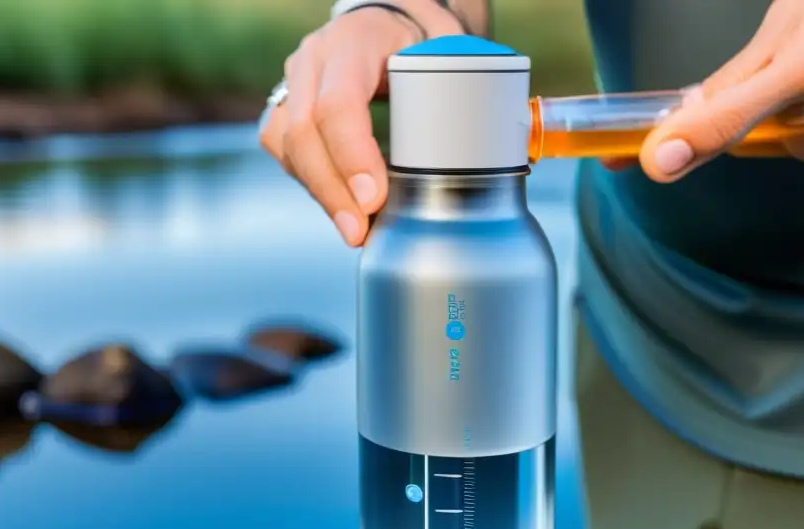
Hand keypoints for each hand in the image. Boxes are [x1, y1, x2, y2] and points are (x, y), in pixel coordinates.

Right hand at [260, 3, 462, 245]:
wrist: (393, 22)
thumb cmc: (424, 40)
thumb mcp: (449, 51)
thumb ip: (475, 86)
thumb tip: (517, 143)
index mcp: (357, 40)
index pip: (339, 103)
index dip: (352, 155)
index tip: (374, 198)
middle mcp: (316, 58)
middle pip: (305, 132)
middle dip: (332, 191)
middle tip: (359, 231)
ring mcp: (296, 82)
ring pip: (288, 144)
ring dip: (321, 194)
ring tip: (354, 231)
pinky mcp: (289, 108)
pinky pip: (286, 152)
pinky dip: (313, 185)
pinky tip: (341, 210)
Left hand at [609, 0, 803, 181]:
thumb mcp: (780, 23)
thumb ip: (733, 78)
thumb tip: (684, 121)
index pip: (731, 121)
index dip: (688, 142)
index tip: (655, 162)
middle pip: (751, 141)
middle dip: (742, 116)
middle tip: (763, 71)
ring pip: (781, 141)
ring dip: (775, 116)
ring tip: (802, 66)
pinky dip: (802, 114)